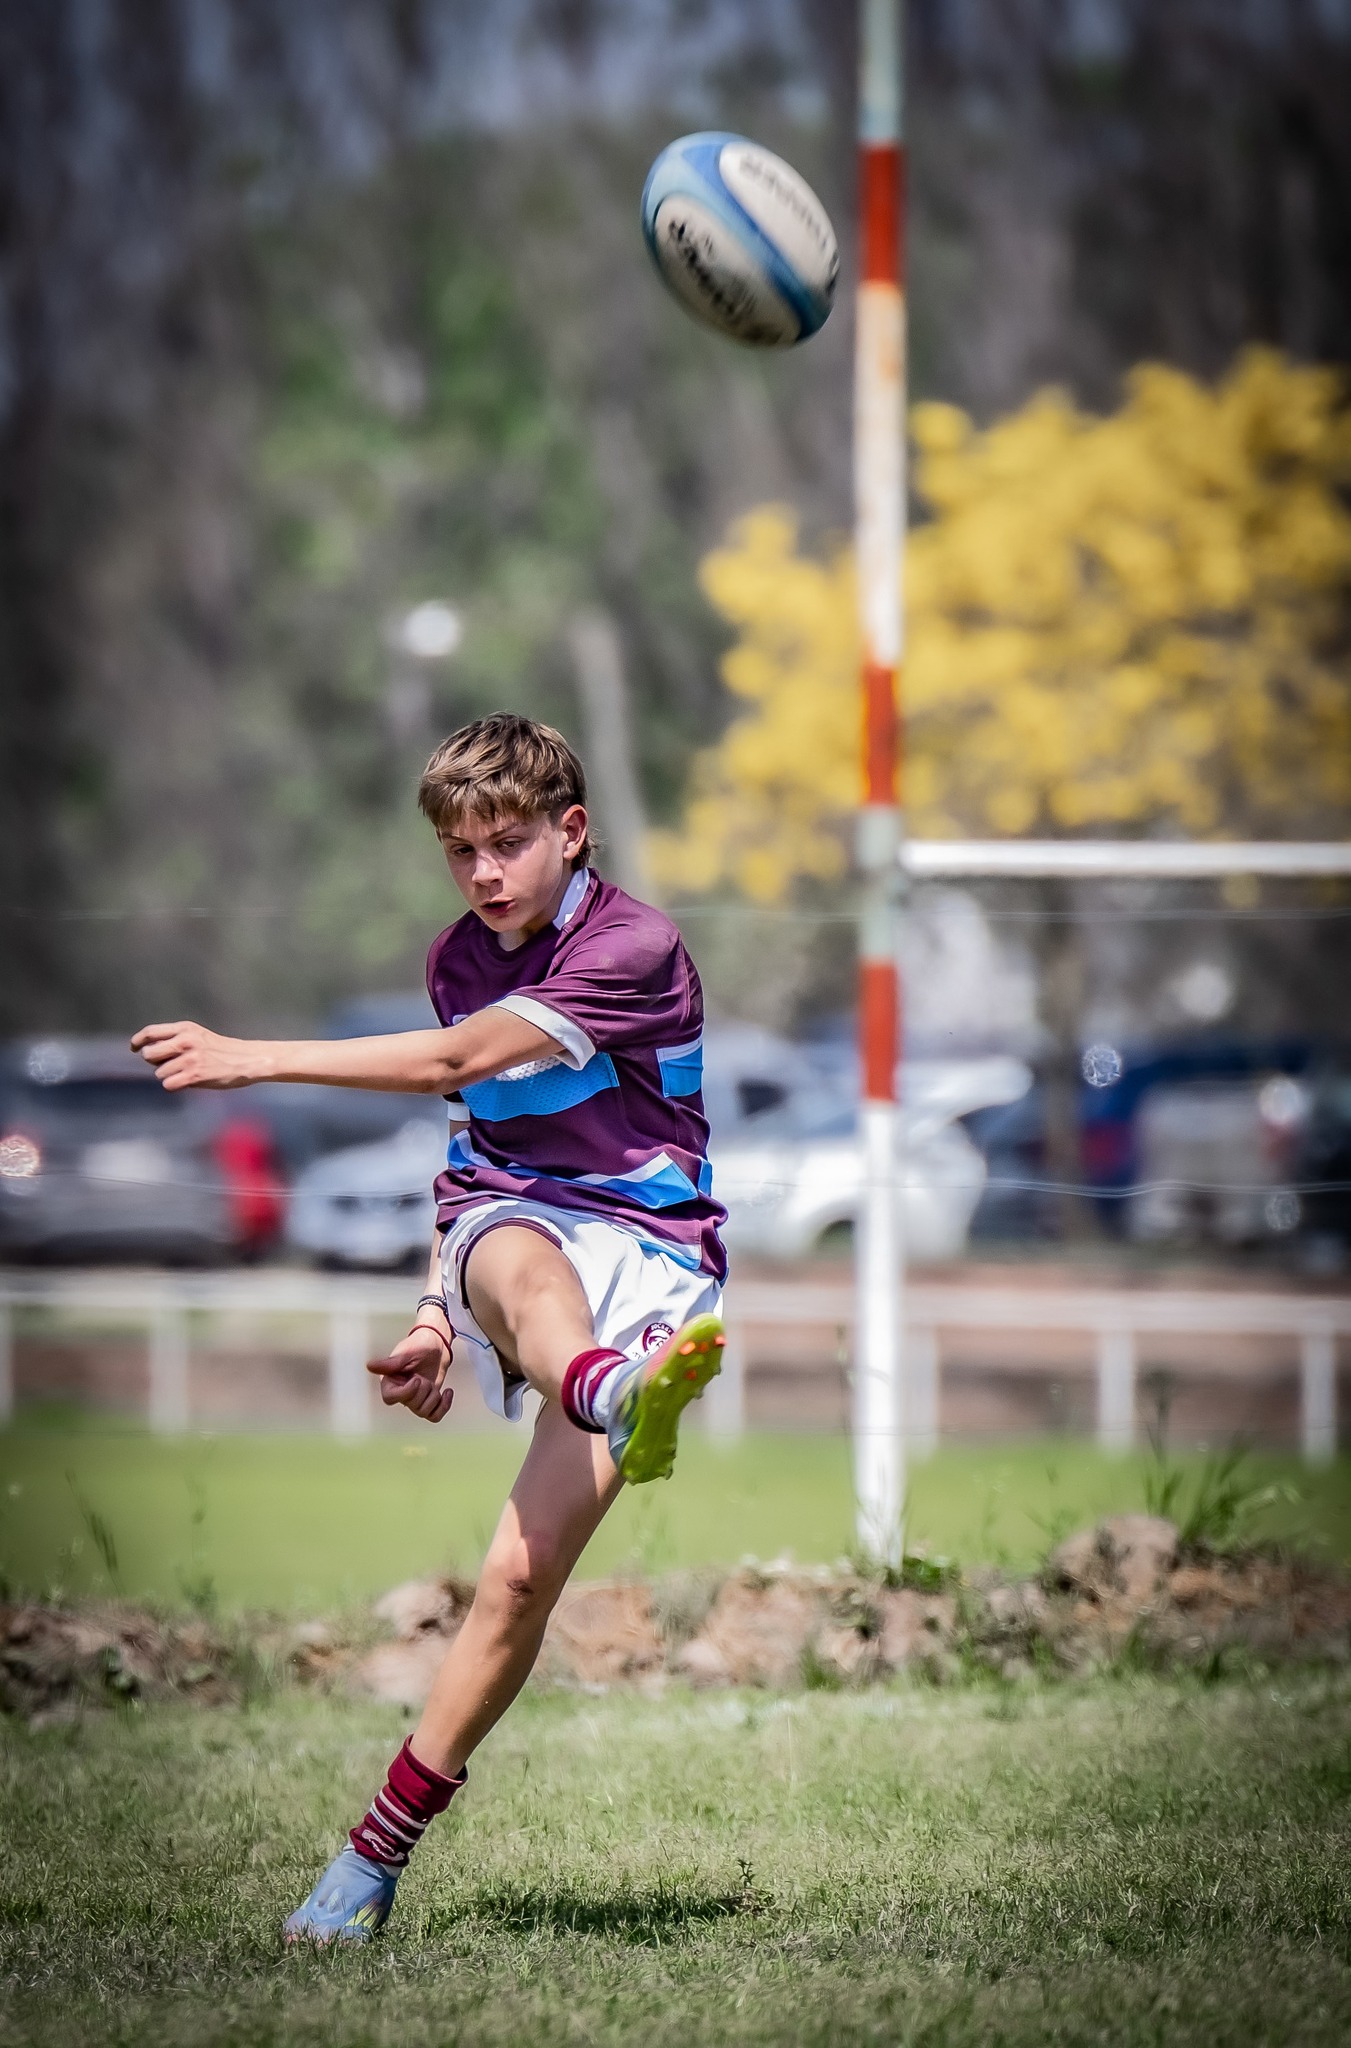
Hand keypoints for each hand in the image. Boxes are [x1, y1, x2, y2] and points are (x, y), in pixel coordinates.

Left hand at [130, 1020, 259, 1090]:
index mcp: (185, 1029)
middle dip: (154, 1062)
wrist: (245, 1060)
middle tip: (166, 1064)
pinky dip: (175, 1085)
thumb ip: (176, 1038)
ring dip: (168, 1075)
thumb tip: (149, 1050)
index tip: (134, 1047)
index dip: (138, 1041)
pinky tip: (188, 1081)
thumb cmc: (221, 1050)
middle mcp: (185, 1041)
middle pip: (149, 1053)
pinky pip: (168, 1084)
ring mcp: (189, 1058)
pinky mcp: (194, 1075)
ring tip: (186, 1072)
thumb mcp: (198, 1035)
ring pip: (159, 1072)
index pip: (151, 1032)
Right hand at [367, 1327, 453, 1424]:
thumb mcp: (406, 1352)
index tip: (417, 1379)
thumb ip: (390, 1363)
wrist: (437, 1344)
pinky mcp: (428, 1401)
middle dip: (424, 1390)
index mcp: (390, 1381)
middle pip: (411, 1405)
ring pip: (423, 1412)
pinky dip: (444, 1407)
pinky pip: (434, 1416)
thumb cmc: (419, 1344)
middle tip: (424, 1376)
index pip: (390, 1398)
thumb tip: (369, 1366)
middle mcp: (401, 1392)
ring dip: (434, 1397)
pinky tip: (448, 1392)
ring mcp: (415, 1398)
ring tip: (433, 1383)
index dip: (406, 1392)